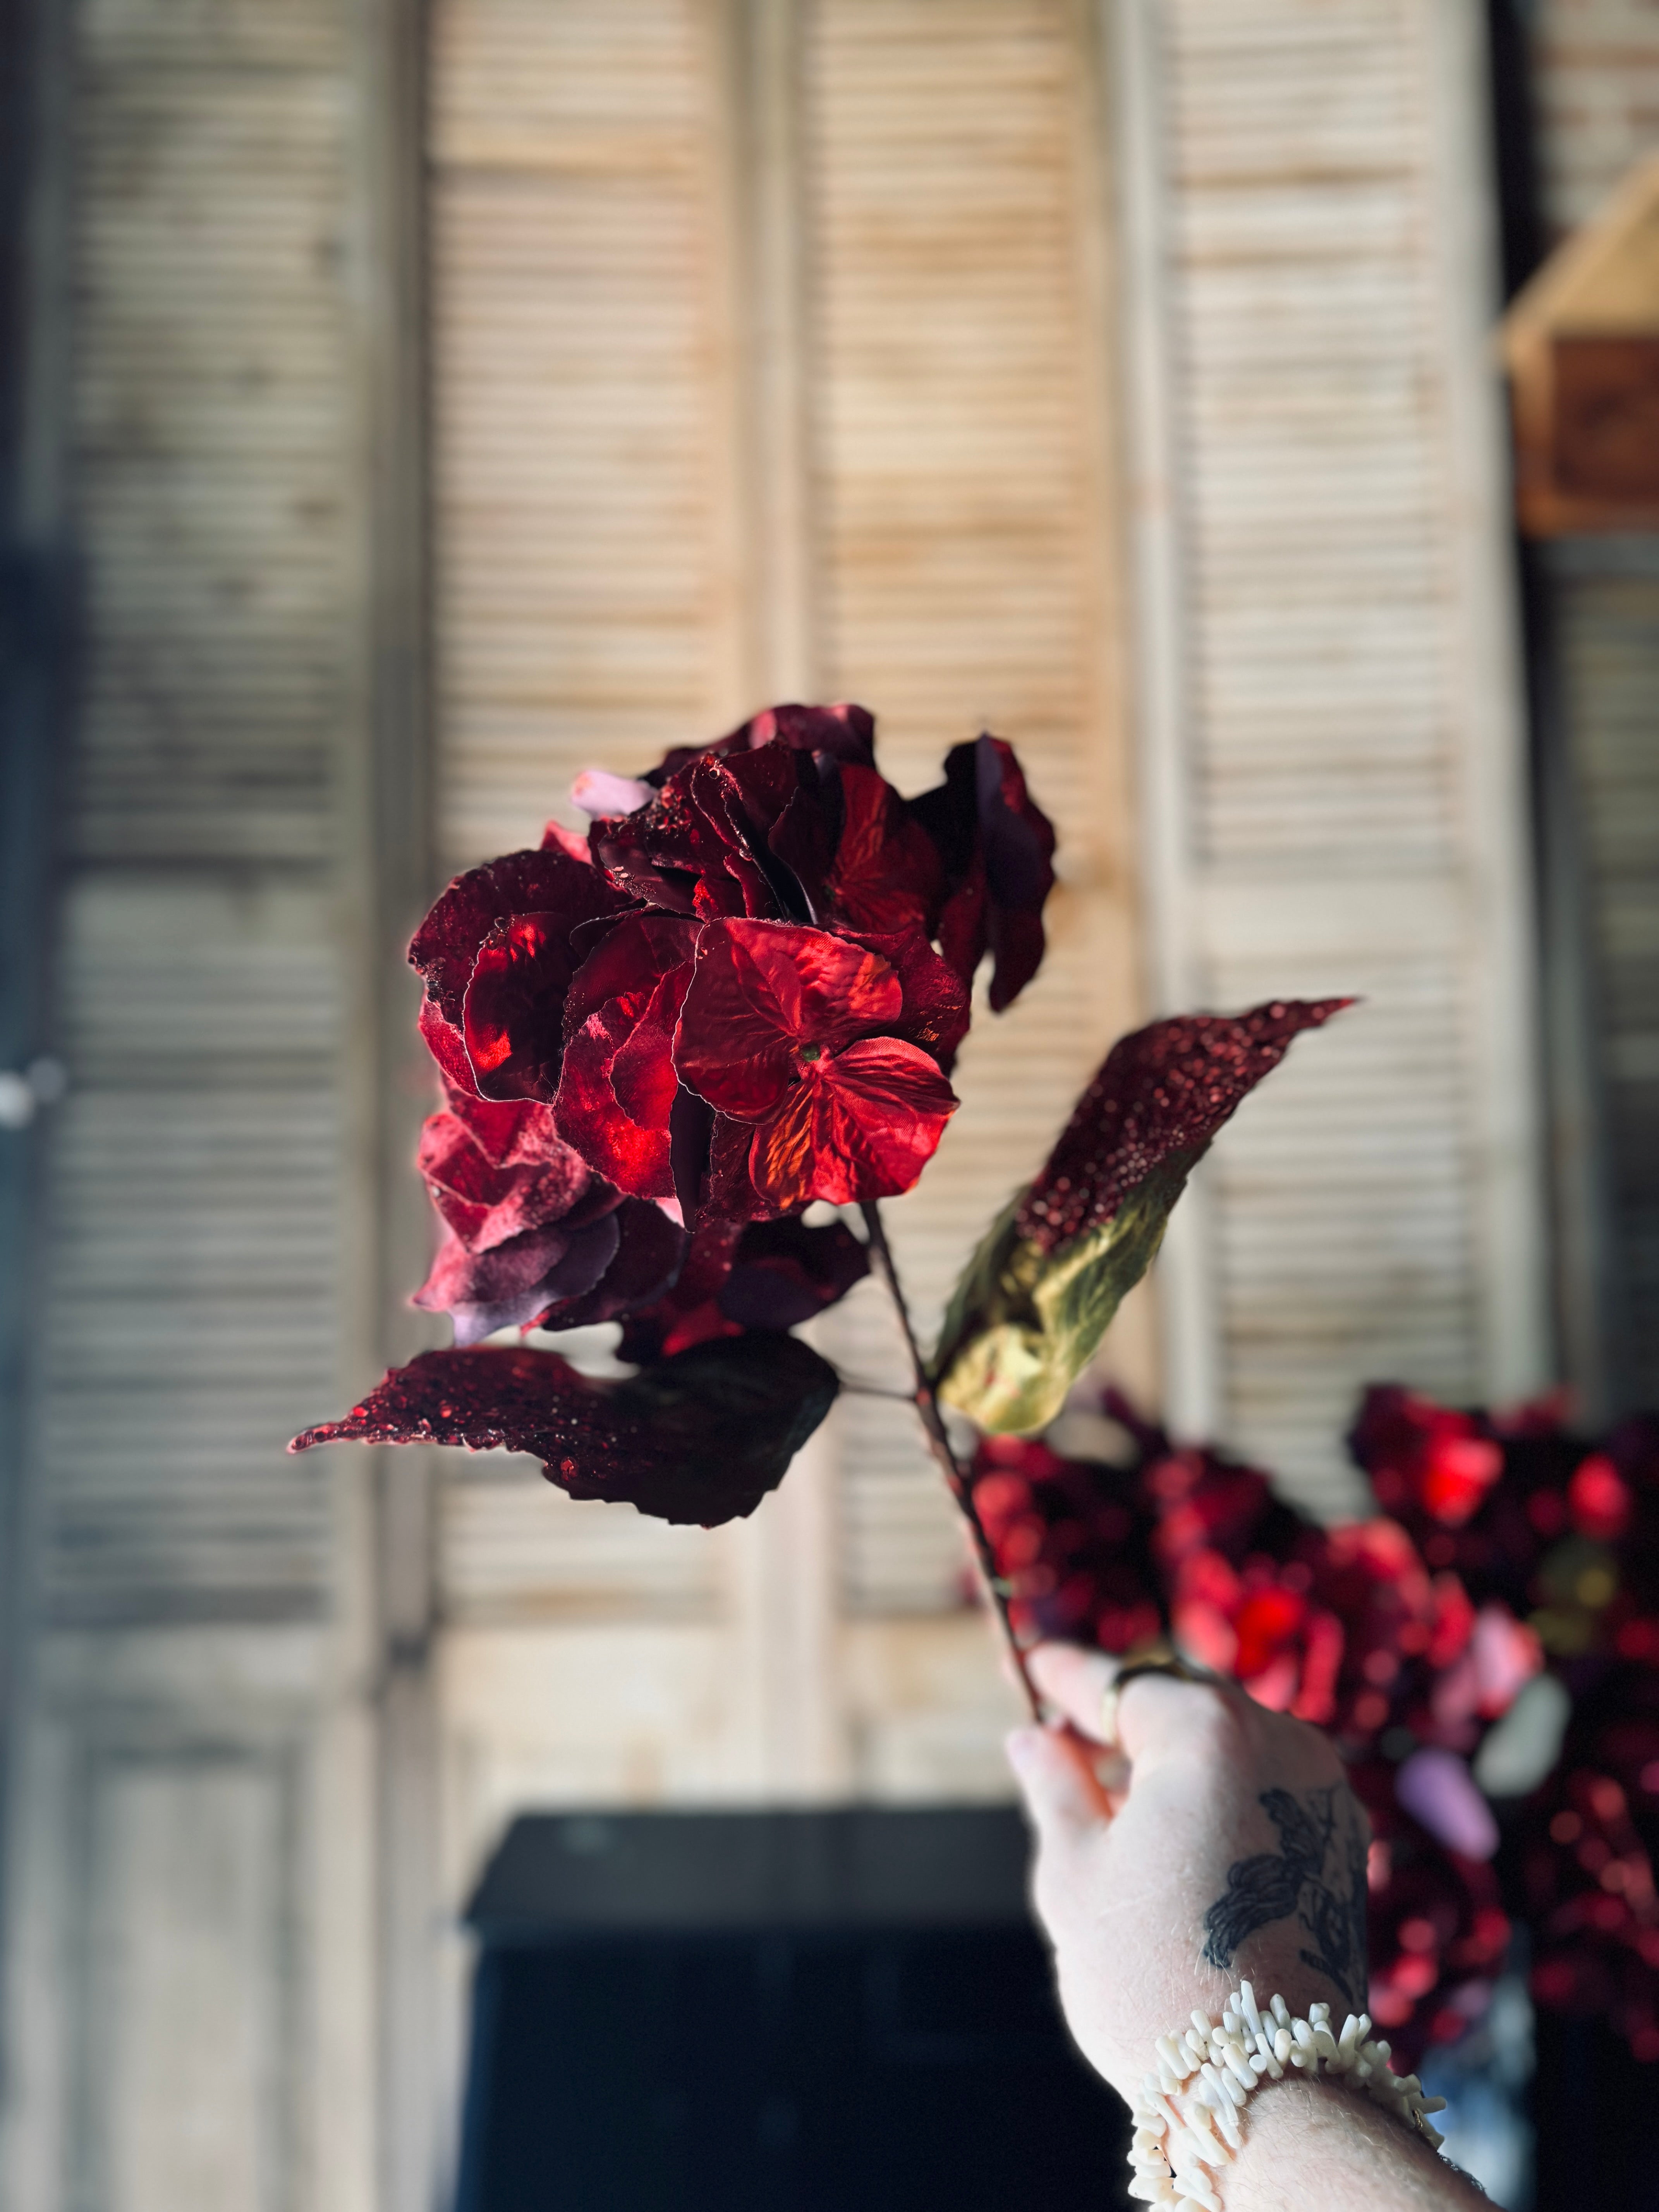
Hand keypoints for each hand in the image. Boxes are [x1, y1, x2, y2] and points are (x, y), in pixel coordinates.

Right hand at [1006, 1642, 1371, 2104]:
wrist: (1263, 2085)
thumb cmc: (1153, 1977)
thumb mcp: (1075, 1873)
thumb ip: (1056, 1785)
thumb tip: (1034, 1736)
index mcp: (1207, 1731)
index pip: (1118, 1684)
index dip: (1066, 1675)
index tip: (1030, 1662)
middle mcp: (1280, 1740)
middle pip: (1179, 1704)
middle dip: (1119, 1720)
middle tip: (1059, 1740)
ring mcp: (1322, 1790)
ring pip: (1225, 1743)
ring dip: (1168, 1759)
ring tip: (1108, 1799)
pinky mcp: (1342, 1839)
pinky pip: (1265, 1784)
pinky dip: (1215, 1791)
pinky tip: (1171, 1834)